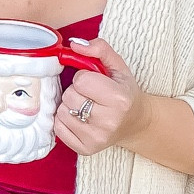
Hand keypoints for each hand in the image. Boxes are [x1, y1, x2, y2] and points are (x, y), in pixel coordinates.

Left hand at [54, 38, 146, 156]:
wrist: (135, 123)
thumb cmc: (125, 92)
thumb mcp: (118, 67)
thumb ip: (99, 49)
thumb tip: (74, 44)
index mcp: (119, 100)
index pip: (81, 80)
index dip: (84, 78)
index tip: (95, 83)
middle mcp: (109, 122)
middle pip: (69, 96)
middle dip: (76, 92)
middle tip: (91, 95)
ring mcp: (96, 138)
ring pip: (62, 112)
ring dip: (69, 106)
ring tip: (86, 107)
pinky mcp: (85, 150)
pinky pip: (58, 128)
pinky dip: (65, 121)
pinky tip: (80, 119)